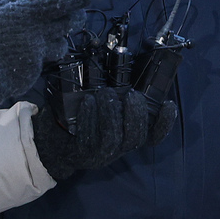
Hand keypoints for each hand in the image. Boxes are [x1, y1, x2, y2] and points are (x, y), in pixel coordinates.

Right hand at [0, 0, 88, 111]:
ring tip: (43, 38)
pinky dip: (37, 57)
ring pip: (62, 45)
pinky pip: (43, 61)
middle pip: (73, 23)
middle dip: (75, 17)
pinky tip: (22, 57)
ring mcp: (40, 54)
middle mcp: (40, 33)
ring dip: (58, 40)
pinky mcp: (35, 72)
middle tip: (72, 15)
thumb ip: (18, 4)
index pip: (65, 1)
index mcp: (29, 13)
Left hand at [32, 86, 176, 179]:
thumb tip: (124, 64)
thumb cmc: (81, 118)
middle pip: (136, 136)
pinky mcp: (82, 154)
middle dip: (136, 114)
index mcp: (127, 134)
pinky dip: (90, 118)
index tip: (168, 104)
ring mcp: (101, 153)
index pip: (153, 135)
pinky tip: (87, 103)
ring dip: (111, 113)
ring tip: (104, 94)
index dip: (164, 123)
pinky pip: (90, 138)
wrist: (51, 142)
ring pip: (113, 137)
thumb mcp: (102, 108)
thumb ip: (116, 94)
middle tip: (129, 94)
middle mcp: (118, 147)